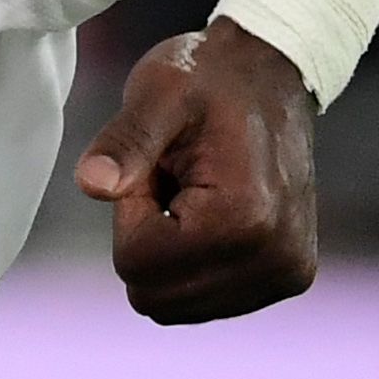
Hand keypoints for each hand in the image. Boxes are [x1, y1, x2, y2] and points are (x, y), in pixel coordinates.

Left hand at [74, 20, 318, 322]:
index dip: (131, 210)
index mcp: (244, 219)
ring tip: (196, 190)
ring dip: (171, 252)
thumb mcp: (157, 93)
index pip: (137, 264)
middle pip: (155, 297)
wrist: (272, 72)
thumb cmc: (208, 75)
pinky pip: (207, 301)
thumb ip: (124, 143)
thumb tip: (89, 185)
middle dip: (148, 238)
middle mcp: (275, 260)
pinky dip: (195, 261)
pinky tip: (214, 210)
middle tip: (172, 178)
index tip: (158, 163)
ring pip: (178, 305)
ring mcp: (287, 274)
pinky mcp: (289, 277)